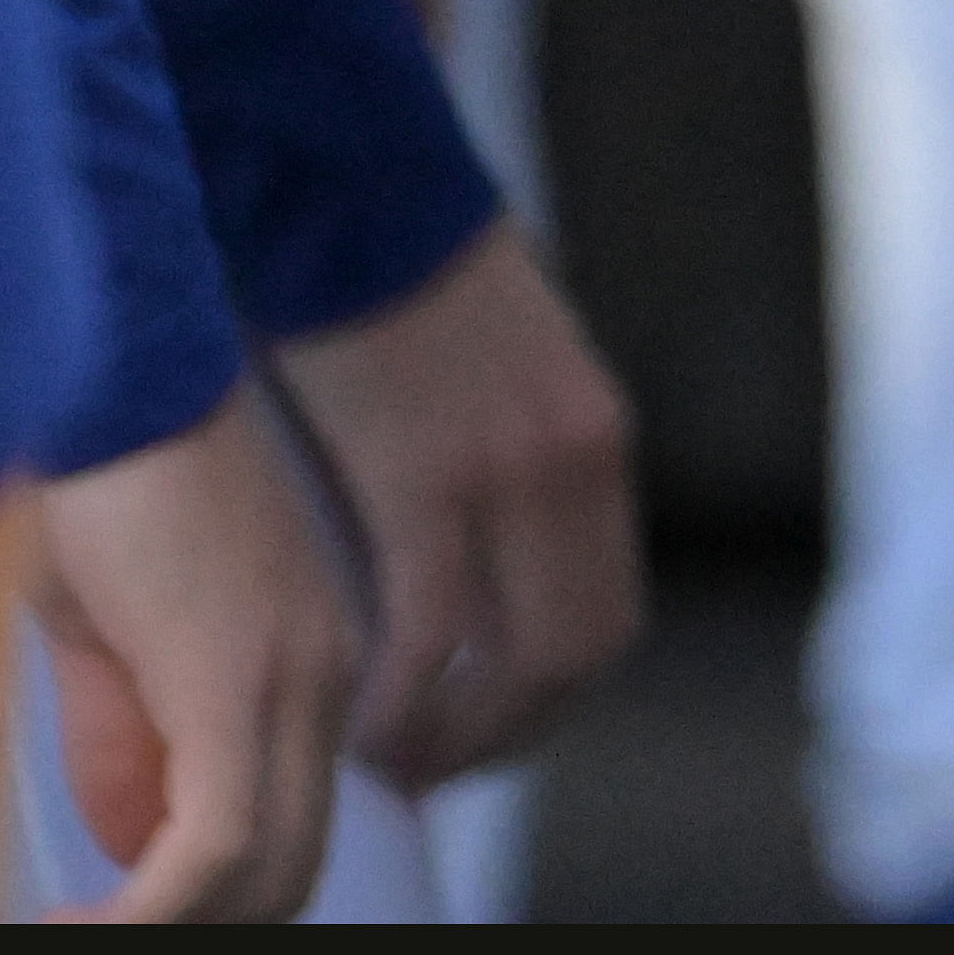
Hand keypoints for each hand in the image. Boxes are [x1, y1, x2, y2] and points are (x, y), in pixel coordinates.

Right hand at [24, 392, 356, 922]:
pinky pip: (213, 845)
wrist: (127, 380)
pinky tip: (78, 924)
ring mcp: (288, 682)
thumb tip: (130, 839)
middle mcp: (319, 682)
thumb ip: (130, 737)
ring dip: (167, 930)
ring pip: (257, 872)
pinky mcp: (232, 682)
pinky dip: (150, 911)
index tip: (119, 921)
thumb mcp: (109, 635)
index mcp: (303, 670)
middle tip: (98, 940)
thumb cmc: (111, 484)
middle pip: (285, 871)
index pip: (285, 833)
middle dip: (196, 932)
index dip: (206, 904)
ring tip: (75, 938)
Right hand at [272, 226, 641, 786]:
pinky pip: (428, 629)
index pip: (604, 618)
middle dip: (503, 737)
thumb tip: (463, 559)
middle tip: (424, 771)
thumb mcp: (485, 382)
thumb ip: (493, 466)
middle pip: (577, 655)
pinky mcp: (428, 471)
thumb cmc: (388, 282)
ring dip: (451, 734)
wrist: (351, 183)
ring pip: (512, 660)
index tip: (480, 740)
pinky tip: (349, 722)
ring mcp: (511, 471)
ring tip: (380, 763)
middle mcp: (576, 464)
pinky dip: (398, 695)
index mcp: (591, 443)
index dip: (547, 702)